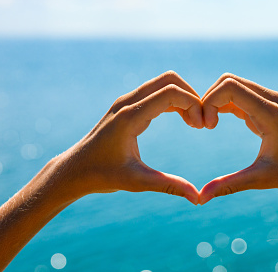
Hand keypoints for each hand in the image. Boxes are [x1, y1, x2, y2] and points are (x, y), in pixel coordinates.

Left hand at [53, 71, 201, 204]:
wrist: (75, 170)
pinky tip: (183, 120)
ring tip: (195, 123)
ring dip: (183, 97)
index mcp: (129, 117)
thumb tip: (197, 198)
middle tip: (201, 122)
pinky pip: (155, 92)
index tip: (202, 126)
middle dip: (191, 95)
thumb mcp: (136, 182)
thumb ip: (168, 185)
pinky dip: (173, 100)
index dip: (193, 104)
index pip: (169, 93)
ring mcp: (125, 101)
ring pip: (163, 83)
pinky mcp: (126, 105)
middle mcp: (127, 103)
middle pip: (169, 80)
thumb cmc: (101, 176)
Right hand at [199, 73, 277, 203]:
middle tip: (203, 126)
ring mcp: (272, 100)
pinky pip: (241, 95)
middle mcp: (272, 99)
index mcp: (270, 112)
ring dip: (216, 101)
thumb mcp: (260, 179)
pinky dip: (225, 104)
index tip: (206, 127)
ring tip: (208, 126)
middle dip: (209, 99)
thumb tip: (201, 198)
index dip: (210, 102)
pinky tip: (217, 124)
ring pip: (234, 85)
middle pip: (229, 81)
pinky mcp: (270, 105)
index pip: (230, 87)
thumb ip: (229, 185)